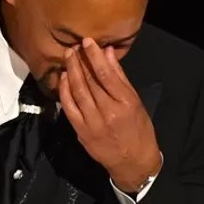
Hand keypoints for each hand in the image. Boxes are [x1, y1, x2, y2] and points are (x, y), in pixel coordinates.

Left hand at [58, 38, 161, 192]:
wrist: (132, 162)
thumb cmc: (139, 130)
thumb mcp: (135, 102)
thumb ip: (120, 77)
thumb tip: (108, 53)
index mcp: (125, 103)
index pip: (106, 74)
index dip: (94, 56)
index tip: (88, 42)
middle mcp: (108, 112)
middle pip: (90, 81)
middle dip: (80, 61)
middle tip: (73, 46)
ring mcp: (92, 123)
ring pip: (78, 92)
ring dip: (71, 72)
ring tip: (68, 57)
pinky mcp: (81, 131)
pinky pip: (69, 107)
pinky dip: (65, 91)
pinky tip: (64, 78)